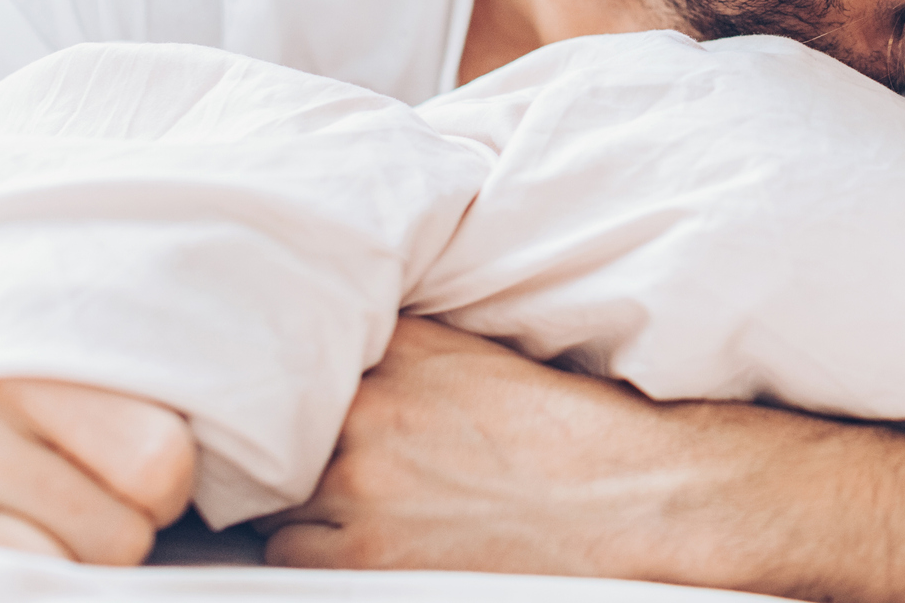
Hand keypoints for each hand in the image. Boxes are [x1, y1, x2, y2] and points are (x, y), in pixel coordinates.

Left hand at [263, 316, 778, 583]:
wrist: (626, 497)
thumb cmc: (573, 431)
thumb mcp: (484, 358)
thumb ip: (407, 355)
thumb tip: (353, 361)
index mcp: (402, 348)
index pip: (304, 353)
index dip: (299, 386)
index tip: (299, 401)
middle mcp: (370, 407)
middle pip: (281, 428)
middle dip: (302, 447)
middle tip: (345, 462)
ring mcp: (359, 482)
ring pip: (278, 497)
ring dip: (304, 504)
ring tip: (359, 509)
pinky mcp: (365, 554)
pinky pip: (292, 555)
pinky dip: (316, 553)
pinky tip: (363, 545)